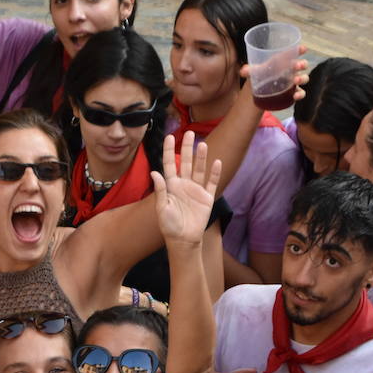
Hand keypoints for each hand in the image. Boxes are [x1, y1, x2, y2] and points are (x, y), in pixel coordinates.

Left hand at [152, 133, 221, 247]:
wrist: (184, 240)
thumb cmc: (169, 226)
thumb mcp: (162, 208)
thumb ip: (160, 190)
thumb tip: (155, 172)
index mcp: (171, 186)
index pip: (170, 164)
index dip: (169, 151)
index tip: (169, 136)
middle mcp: (184, 184)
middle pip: (186, 162)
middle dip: (187, 147)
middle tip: (189, 132)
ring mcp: (196, 190)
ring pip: (199, 169)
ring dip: (201, 157)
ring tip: (203, 144)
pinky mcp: (207, 198)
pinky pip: (212, 183)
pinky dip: (214, 173)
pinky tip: (217, 162)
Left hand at [238, 48, 310, 102]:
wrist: (262, 91)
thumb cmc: (262, 76)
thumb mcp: (256, 72)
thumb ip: (250, 71)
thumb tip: (242, 71)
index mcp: (284, 62)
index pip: (294, 54)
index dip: (299, 50)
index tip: (303, 48)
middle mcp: (291, 70)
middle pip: (301, 65)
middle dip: (302, 64)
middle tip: (298, 66)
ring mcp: (294, 82)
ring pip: (304, 78)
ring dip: (302, 78)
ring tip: (296, 80)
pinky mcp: (293, 93)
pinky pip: (301, 93)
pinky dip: (300, 94)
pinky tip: (295, 96)